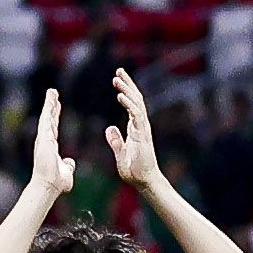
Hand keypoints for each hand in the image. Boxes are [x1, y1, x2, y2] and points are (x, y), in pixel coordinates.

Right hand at [21, 81, 78, 198]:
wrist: (48, 185)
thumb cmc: (56, 182)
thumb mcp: (66, 171)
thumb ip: (68, 166)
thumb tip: (70, 162)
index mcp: (50, 146)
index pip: (53, 127)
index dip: (55, 115)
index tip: (57, 105)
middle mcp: (45, 140)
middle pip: (49, 118)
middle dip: (51, 105)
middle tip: (53, 93)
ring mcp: (43, 138)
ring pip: (47, 117)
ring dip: (49, 103)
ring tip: (52, 91)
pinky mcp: (44, 137)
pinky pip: (46, 119)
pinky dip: (48, 109)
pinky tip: (50, 99)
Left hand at [97, 64, 161, 191]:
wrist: (144, 182)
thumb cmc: (134, 170)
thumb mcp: (120, 153)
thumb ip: (116, 140)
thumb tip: (109, 128)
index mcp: (135, 128)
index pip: (131, 104)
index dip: (125, 91)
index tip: (117, 80)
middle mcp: (141, 125)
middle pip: (136, 99)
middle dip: (128, 84)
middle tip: (119, 70)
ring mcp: (143, 129)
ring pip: (136, 104)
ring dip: (127, 89)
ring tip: (118, 78)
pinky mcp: (143, 135)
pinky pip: (136, 115)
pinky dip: (128, 104)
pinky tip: (120, 95)